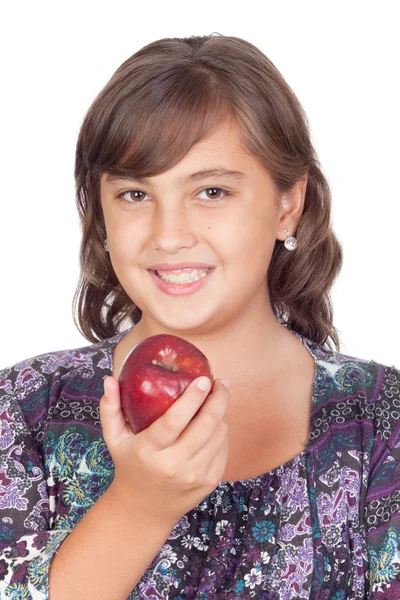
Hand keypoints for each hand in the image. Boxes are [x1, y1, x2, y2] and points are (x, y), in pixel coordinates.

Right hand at [99, 375, 229, 525]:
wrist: (143, 510)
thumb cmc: (129, 465)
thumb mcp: (114, 439)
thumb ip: (110, 408)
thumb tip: (110, 379)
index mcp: (149, 450)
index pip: (174, 420)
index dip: (193, 397)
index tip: (204, 379)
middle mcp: (173, 465)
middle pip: (205, 425)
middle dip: (218, 399)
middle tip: (221, 382)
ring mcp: (193, 476)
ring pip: (218, 435)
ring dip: (220, 414)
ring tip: (215, 401)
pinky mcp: (209, 483)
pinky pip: (223, 449)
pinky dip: (222, 433)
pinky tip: (215, 425)